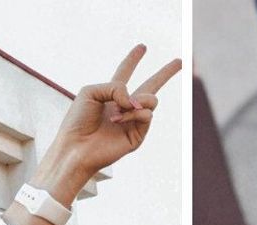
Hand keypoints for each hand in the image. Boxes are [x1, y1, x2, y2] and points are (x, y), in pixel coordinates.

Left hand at [34, 45, 180, 202]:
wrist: (76, 147)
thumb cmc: (78, 120)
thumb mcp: (91, 91)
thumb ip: (116, 87)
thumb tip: (136, 101)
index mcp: (111, 94)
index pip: (125, 72)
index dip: (133, 59)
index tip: (142, 47)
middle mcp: (124, 106)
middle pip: (151, 85)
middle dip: (166, 73)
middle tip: (181, 60)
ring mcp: (133, 121)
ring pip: (152, 99)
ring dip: (136, 101)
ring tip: (118, 112)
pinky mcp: (138, 135)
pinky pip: (147, 115)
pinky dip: (133, 113)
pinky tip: (118, 120)